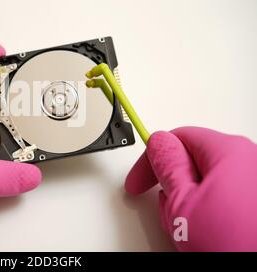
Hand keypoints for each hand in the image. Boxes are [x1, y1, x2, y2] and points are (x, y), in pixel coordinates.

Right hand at [125, 127, 256, 250]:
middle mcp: (250, 160)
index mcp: (228, 151)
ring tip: (193, 232)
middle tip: (170, 212)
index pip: (177, 138)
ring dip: (191, 203)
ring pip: (209, 183)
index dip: (151, 160)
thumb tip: (158, 143)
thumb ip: (166, 164)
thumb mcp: (183, 203)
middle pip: (194, 161)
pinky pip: (228, 198)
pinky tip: (211, 236)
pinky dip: (212, 212)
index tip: (139, 181)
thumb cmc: (237, 245)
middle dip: (174, 186)